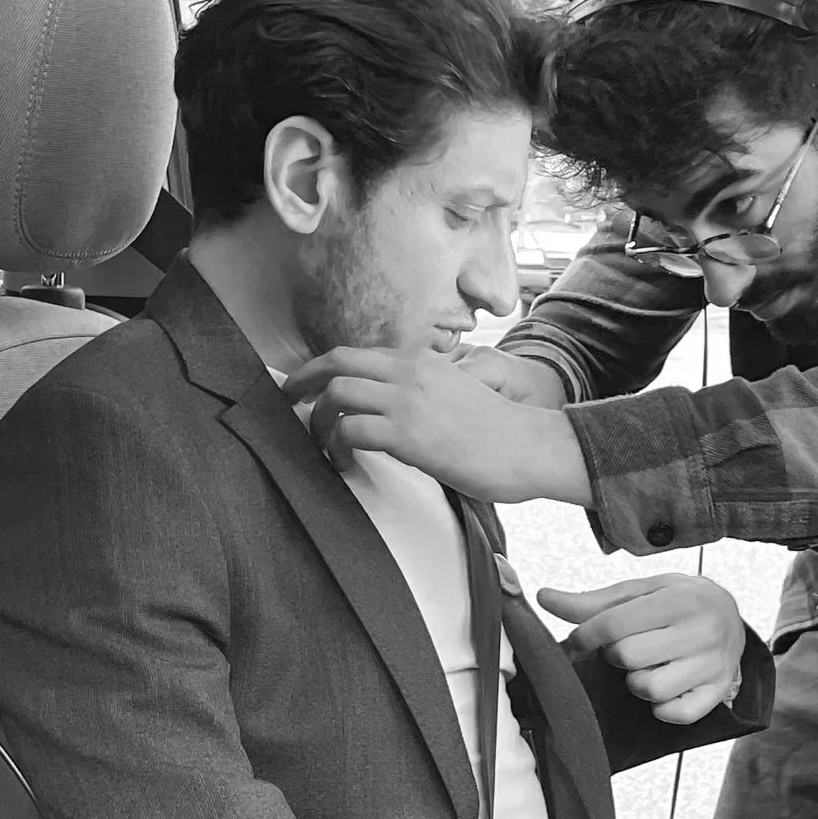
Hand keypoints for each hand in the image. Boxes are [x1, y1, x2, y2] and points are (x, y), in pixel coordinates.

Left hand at [285, 344, 592, 505]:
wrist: (529, 446)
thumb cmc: (498, 431)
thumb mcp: (455, 393)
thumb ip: (421, 391)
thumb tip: (388, 410)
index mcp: (420, 359)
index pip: (356, 354)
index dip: (322, 369)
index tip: (306, 388)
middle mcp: (409, 370)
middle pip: (336, 362)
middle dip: (301, 382)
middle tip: (288, 405)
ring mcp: (406, 399)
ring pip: (336, 395)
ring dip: (319, 423)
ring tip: (324, 447)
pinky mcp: (406, 433)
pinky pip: (349, 431)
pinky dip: (336, 448)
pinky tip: (345, 464)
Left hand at [539, 575, 743, 723]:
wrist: (731, 614)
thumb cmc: (677, 601)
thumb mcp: (641, 591)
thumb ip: (593, 601)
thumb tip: (544, 598)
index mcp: (678, 600)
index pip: (614, 625)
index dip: (586, 636)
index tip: (581, 640)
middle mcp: (701, 632)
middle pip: (628, 658)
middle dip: (616, 656)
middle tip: (626, 647)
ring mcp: (713, 665)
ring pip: (650, 689)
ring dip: (637, 682)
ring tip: (648, 665)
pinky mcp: (717, 692)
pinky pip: (674, 714)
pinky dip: (661, 706)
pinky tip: (665, 686)